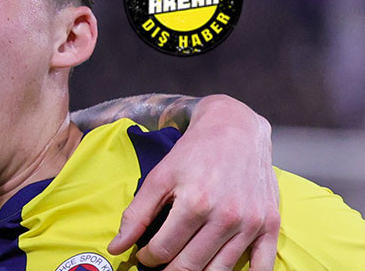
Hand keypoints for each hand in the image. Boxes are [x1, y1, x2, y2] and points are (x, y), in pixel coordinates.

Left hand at [108, 95, 280, 269]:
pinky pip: (263, 268)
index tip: (145, 255)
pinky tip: (220, 270)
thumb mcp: (159, 177)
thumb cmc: (195, 152)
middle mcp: (226, 216)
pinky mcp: (270, 225)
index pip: (164, 250)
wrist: (236, 128)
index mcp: (195, 203)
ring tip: (184, 266)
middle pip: (190, 266)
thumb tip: (116, 247)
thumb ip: (137, 214)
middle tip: (161, 265)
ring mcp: (251, 223)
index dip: (148, 258)